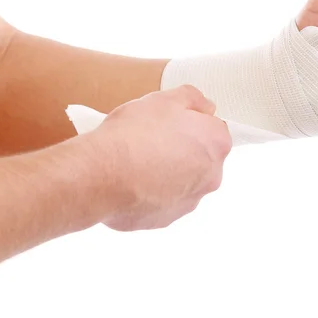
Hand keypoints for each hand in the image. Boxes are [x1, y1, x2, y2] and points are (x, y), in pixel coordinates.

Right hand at [88, 85, 231, 230]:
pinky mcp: (166, 219)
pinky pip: (162, 202)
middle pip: (201, 158)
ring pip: (182, 182)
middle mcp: (210, 176)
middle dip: (182, 150)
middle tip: (152, 140)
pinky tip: (130, 182)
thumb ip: (193, 99)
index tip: (170, 122)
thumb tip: (204, 107)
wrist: (101, 174)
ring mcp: (189, 201)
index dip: (190, 123)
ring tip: (137, 162)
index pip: (213, 129)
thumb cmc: (133, 134)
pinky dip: (151, 193)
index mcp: (216, 143)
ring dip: (167, 173)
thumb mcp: (164, 99)